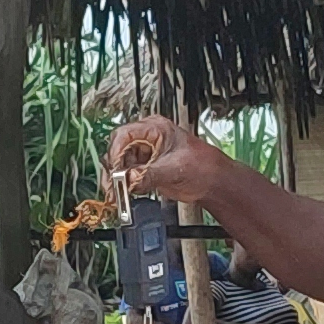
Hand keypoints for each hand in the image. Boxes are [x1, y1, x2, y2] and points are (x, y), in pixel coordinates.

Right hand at [104, 114, 227, 206]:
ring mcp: (144, 154)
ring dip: (115, 179)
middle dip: (114, 168)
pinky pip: (126, 175)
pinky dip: (121, 185)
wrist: (211, 182)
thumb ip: (148, 175)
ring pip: (119, 164)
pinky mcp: (144, 168)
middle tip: (112, 184)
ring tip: (116, 193)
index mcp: (155, 129)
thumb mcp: (174, 169)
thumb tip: (129, 180)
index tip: (115, 169)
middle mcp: (147, 139)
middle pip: (118, 149)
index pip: (125, 135)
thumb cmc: (202, 166)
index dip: (116, 152)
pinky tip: (121, 194)